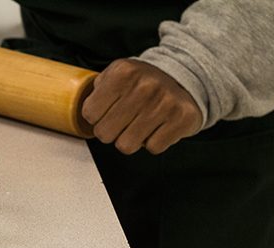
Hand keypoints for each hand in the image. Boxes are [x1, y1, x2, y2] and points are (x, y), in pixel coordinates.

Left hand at [81, 59, 202, 154]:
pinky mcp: (182, 118)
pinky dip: (154, 142)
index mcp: (123, 73)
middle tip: (124, 121)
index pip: (89, 114)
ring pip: (126, 145)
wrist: (185, 76)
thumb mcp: (117, 74)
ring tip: (141, 124)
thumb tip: (87, 113)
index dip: (97, 117)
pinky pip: (153, 148)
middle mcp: (144, 86)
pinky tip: (158, 126)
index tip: (108, 111)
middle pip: (104, 134)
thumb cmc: (144, 82)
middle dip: (111, 131)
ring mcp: (165, 102)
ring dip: (131, 139)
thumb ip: (97, 90)